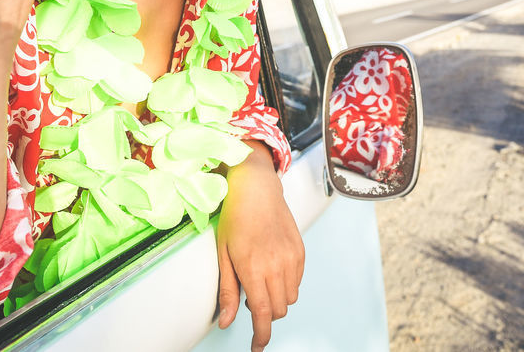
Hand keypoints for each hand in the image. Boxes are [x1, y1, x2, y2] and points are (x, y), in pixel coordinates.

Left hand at [216, 143, 303, 351]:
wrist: (257, 187)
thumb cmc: (234, 218)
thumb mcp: (223, 254)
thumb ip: (226, 290)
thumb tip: (225, 322)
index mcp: (253, 268)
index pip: (262, 315)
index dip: (261, 336)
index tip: (256, 347)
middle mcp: (276, 265)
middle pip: (278, 310)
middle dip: (265, 315)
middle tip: (249, 300)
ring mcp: (292, 257)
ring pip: (290, 298)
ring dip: (276, 299)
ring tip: (260, 281)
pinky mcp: (301, 251)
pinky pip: (297, 281)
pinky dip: (286, 284)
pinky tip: (272, 270)